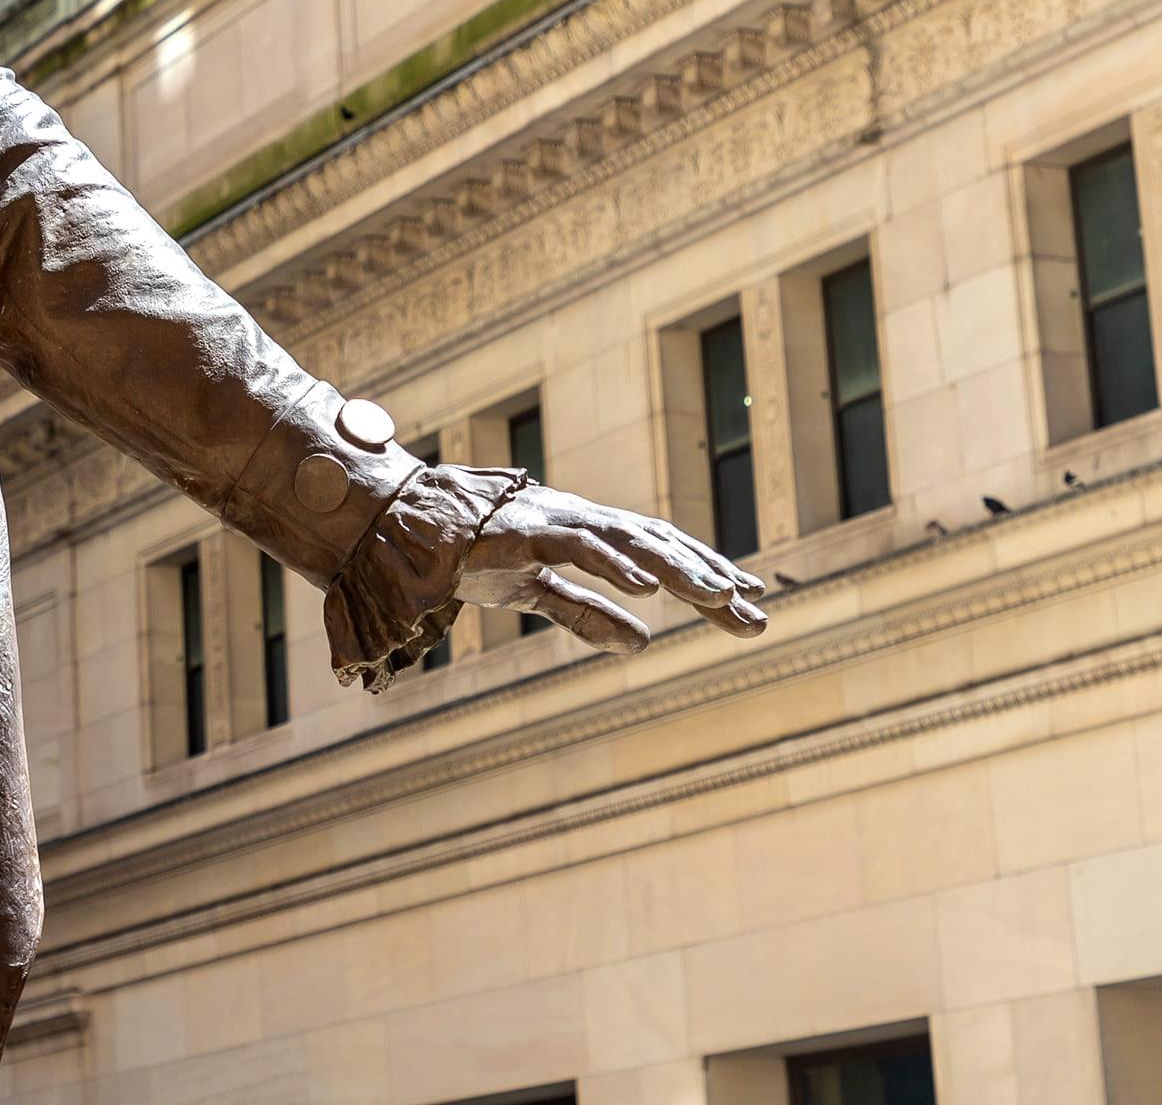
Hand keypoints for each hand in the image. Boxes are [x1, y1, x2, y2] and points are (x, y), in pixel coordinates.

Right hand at [450, 477, 767, 652]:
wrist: (407, 528)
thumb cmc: (472, 553)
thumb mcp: (537, 593)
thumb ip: (586, 614)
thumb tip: (642, 643)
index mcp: (589, 532)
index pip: (661, 550)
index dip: (705, 572)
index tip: (749, 601)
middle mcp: (582, 519)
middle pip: (660, 545)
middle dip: (708, 577)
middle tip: (755, 611)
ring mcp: (555, 520)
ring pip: (630, 540)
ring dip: (677, 568)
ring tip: (719, 596)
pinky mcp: (524, 532)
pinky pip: (576, 546)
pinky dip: (613, 563)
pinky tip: (646, 588)